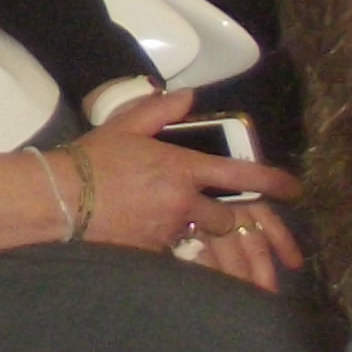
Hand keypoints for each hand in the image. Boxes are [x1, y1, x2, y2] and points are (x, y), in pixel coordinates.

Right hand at [73, 93, 302, 287]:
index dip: (271, 181)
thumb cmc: (91, 159)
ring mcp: (168, 231)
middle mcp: (182, 202)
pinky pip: (174, 253)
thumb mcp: (127, 125)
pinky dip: (168, 245)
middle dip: (223, 216)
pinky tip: (148, 236)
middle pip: (225, 217)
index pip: (238, 174)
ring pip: (199, 238)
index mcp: (181, 167)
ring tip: (169, 224)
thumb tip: (189, 98)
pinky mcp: (152, 253)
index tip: (293, 188)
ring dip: (194, 233)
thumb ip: (162, 109)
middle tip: (210, 211)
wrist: (58, 198)